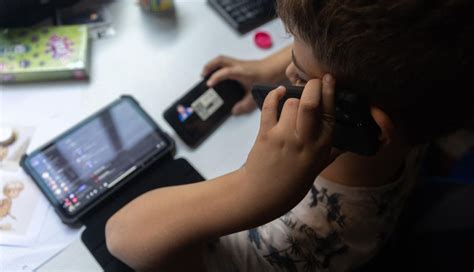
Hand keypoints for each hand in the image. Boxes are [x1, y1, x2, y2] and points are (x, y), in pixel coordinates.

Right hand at [202, 55, 284, 114]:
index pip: (225, 72)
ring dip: (213, 65)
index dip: (216, 77)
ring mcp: (239, 63)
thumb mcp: (255, 94)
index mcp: (241, 71)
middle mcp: (239, 65)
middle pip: (220, 60)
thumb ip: (245, 104)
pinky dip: (219, 67)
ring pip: (222, 60)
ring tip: (207, 74)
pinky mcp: (240, 65)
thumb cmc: (268, 78)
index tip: (209, 84)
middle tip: (202, 75)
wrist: (276, 68)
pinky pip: (226, 63)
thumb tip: (234, 111)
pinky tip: (219, 75)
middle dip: (209, 67)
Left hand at [240, 75, 338, 214]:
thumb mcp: (317, 169)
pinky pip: (269, 108)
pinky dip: (273, 96)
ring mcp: (284, 137)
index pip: (330, 114)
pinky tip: (277, 92)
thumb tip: (347, 145)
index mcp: (321, 148)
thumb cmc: (292, 183)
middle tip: (312, 81)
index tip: (329, 77)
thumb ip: (331, 154)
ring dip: (292, 98)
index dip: (330, 92)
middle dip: (312, 86)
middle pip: (310, 103)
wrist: (262, 195)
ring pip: (290, 103)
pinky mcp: (265, 135)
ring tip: (293, 102)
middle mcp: (304, 141)